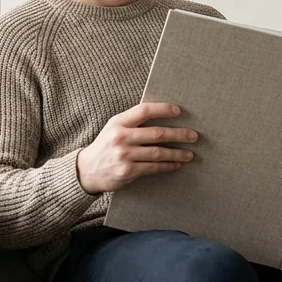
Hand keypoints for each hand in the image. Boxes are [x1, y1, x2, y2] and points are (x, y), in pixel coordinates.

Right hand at [77, 102, 197, 194]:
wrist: (87, 170)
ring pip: (158, 153)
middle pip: (156, 133)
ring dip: (177, 153)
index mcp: (118, 122)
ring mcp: (124, 155)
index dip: (163, 109)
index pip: (144, 111)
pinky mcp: (128, 172)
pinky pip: (153, 168)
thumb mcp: (114, 128)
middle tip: (193, 135)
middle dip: (178, 134)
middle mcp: (121, 137)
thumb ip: (133, 122)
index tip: (179, 111)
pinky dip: (168, 166)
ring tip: (190, 154)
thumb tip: (164, 117)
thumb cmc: (106, 146)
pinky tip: (177, 165)